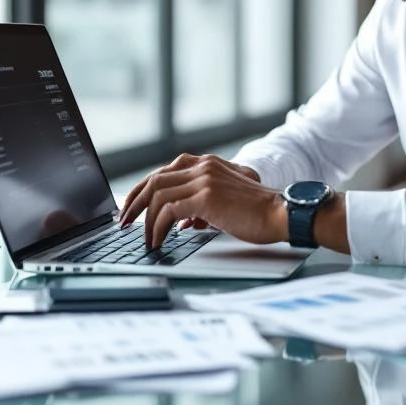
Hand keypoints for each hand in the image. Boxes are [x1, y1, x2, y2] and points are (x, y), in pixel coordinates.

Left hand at [118, 154, 284, 248]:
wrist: (280, 213)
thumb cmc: (258, 213)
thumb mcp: (226, 203)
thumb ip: (202, 206)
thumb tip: (181, 222)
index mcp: (208, 164)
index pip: (166, 171)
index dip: (145, 189)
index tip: (133, 207)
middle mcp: (204, 166)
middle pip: (155, 179)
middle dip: (135, 202)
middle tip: (125, 221)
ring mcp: (204, 179)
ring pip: (158, 195)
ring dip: (147, 219)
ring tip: (145, 238)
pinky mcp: (205, 196)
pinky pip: (169, 210)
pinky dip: (158, 227)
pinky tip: (158, 240)